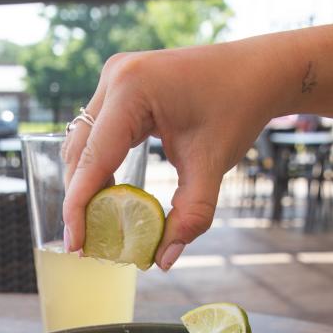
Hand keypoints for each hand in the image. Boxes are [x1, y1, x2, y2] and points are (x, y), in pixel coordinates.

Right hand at [61, 42, 287, 268]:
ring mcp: (114, 76)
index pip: (93, 159)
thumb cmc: (238, 109)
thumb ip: (190, 216)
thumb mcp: (211, 165)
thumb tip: (164, 260)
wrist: (257, 71)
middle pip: (79, 151)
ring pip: (83, 142)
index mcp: (131, 89)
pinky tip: (111, 194)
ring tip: (98, 222)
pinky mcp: (120, 84)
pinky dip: (99, 164)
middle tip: (88, 242)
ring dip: (87, 182)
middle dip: (81, 199)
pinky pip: (97, 132)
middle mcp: (114, 77)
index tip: (75, 246)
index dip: (79, 207)